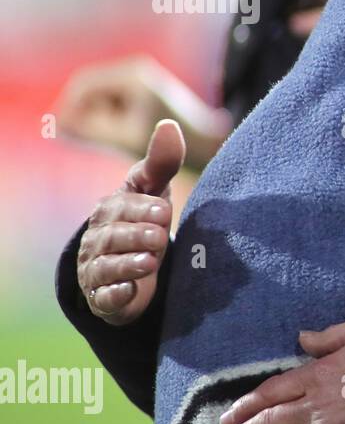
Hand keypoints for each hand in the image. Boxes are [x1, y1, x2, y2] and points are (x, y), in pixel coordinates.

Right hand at [56, 55, 230, 166]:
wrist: (206, 142)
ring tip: (105, 138)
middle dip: (81, 112)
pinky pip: (112, 99)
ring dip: (95, 114)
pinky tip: (115, 134)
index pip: (83, 85)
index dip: (68, 108)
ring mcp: (139, 78)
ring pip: (99, 94)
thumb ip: (89, 131)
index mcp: (131, 75)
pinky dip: (107, 115)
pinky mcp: (142, 89)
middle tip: (77, 138)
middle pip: (89, 88)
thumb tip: (57, 124)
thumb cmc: (170, 143)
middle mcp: (135, 70)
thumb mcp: (124, 139)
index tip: (61, 131)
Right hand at [75, 119, 184, 324]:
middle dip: (135, 236)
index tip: (163, 210)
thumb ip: (160, 162)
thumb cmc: (145, 221)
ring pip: (106, 267)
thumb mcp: (153, 192)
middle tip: (160, 235)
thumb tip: (168, 124)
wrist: (135, 267)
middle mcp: (98, 240)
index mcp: (110, 211)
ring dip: (128, 264)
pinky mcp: (104, 298)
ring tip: (151, 261)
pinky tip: (128, 292)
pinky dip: (115, 295)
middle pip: (112, 237)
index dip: (141, 209)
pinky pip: (104, 298)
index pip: (121, 208)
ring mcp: (98, 270)